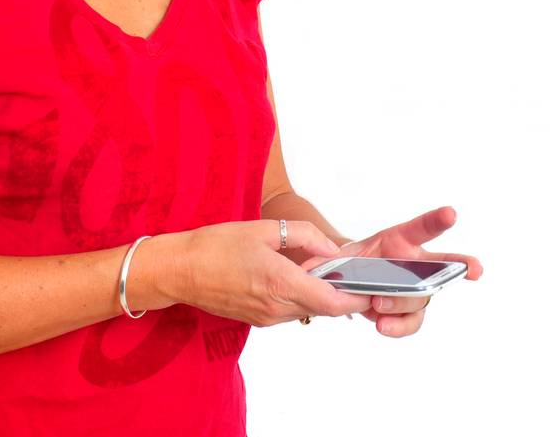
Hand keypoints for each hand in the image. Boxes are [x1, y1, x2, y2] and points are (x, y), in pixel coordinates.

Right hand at [174, 220, 367, 326]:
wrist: (180, 270)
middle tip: (348, 269)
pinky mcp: (258, 320)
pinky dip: (299, 296)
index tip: (370, 285)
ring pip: (308, 310)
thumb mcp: (265, 229)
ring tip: (317, 268)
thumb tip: (332, 250)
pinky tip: (291, 275)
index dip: (357, 297)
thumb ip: (305, 236)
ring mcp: (267, 318)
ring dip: (319, 294)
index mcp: (281, 283)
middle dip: (341, 292)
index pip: (334, 303)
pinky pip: (290, 311)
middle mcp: (277, 308)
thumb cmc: (216, 246)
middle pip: (325, 309)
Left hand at [337, 206, 482, 338]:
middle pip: (442, 264)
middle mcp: (415, 263)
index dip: (437, 220)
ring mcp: (415, 288)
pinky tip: (383, 326)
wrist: (346, 283)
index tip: (451, 214)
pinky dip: (400, 326)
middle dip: (462, 264)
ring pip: (422, 297)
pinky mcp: (407, 311)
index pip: (422, 227)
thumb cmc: (349, 262)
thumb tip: (312, 267)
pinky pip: (412, 321)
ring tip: (378, 303)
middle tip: (474, 268)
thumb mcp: (335, 253)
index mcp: (400, 240)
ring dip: (402, 302)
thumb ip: (326, 257)